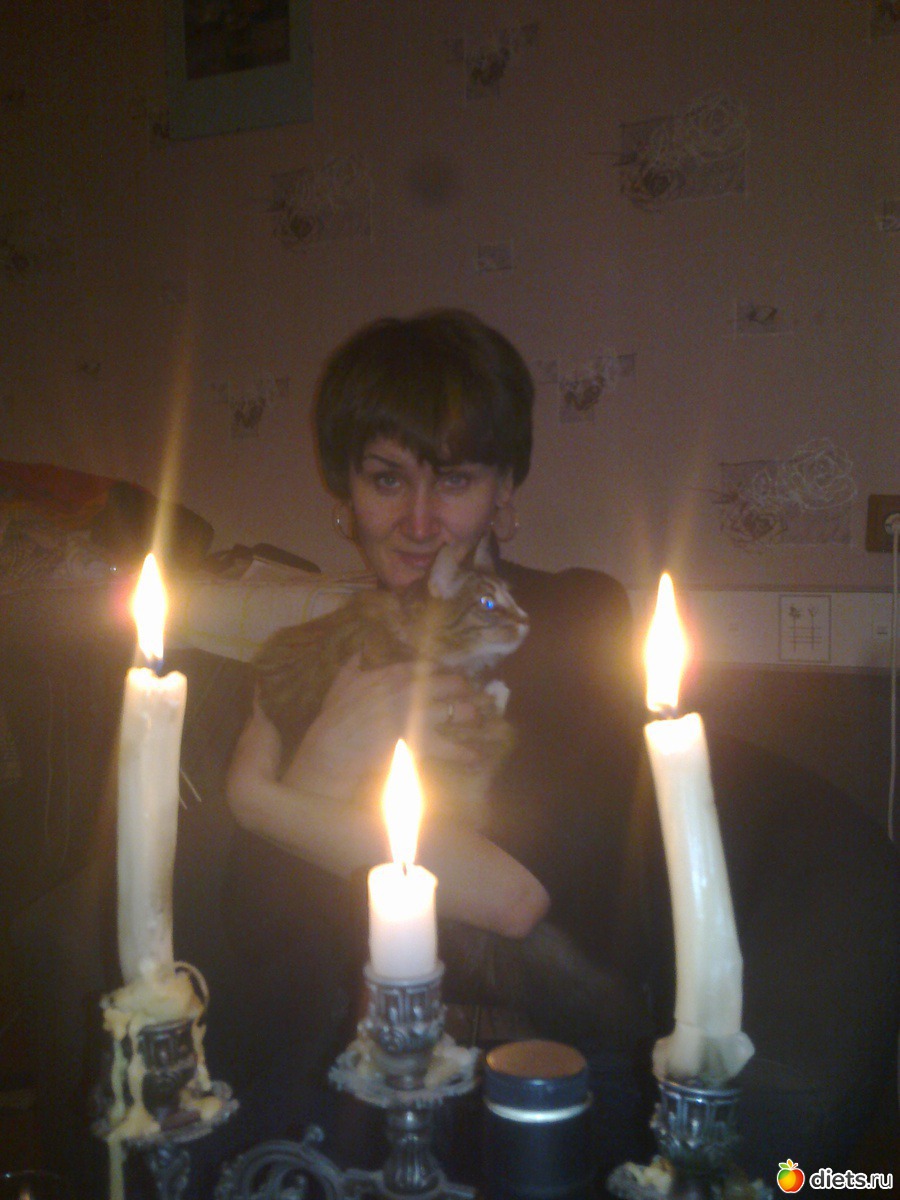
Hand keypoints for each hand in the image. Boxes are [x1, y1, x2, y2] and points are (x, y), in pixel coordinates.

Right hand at [282, 656, 479, 799]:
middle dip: (461, 688)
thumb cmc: (336, 717)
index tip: (444, 675)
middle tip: (467, 694)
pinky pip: (452, 747)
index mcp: (393, 675)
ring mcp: (420, 716)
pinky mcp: (423, 741)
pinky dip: (465, 753)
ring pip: (458, 711)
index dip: (438, 671)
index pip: (426, 667)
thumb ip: (352, 667)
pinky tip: (475, 756)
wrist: (335, 747)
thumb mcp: (341, 684)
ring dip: (469, 715)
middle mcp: (412, 691)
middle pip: (450, 684)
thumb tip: (357, 653)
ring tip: (476, 719)